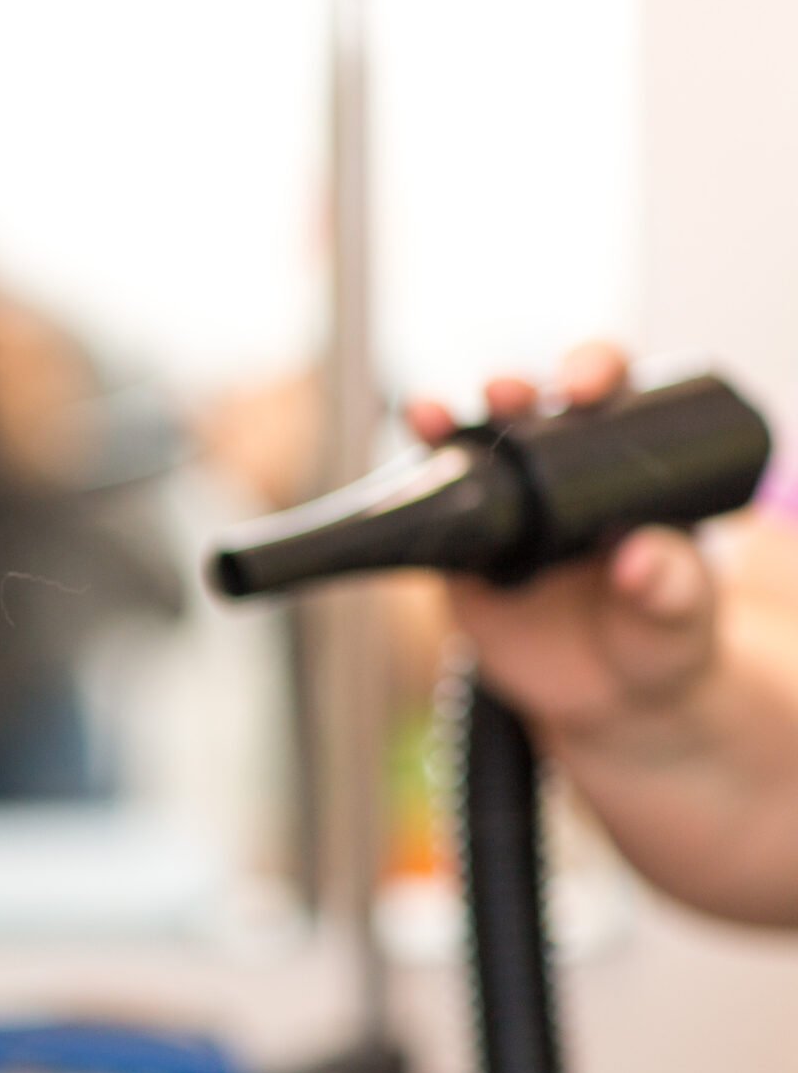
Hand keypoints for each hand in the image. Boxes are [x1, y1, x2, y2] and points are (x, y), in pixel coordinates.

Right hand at [401, 343, 722, 747]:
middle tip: (506, 393)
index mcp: (629, 467)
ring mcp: (507, 508)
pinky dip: (403, 490)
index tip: (584, 386)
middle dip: (514, 387)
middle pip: (533, 406)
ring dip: (447, 421)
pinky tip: (390, 477)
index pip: (612, 397)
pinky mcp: (463, 551)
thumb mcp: (682, 615)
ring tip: (429, 414)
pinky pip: (428, 513)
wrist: (607, 700)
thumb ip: (673, 586)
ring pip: (470, 447)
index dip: (594, 372)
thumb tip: (638, 554)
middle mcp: (561, 473)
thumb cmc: (661, 641)